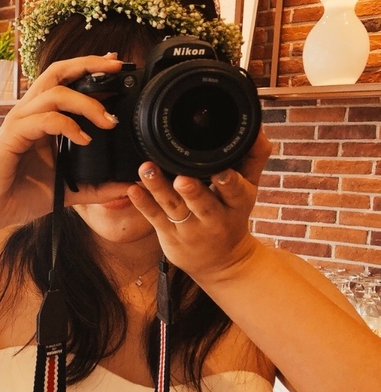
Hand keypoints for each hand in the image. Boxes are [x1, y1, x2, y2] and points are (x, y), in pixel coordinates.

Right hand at [0, 54, 129, 231]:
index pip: (67, 82)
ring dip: (86, 102)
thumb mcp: (67, 191)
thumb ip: (96, 187)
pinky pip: (43, 119)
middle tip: (117, 68)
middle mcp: (30, 114)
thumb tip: (128, 186)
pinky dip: (67, 125)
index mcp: (42, 119)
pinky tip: (83, 140)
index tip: (119, 69)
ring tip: (108, 122)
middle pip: (58, 72)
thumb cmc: (19, 195)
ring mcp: (20, 122)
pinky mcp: (12, 136)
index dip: (91, 70)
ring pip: (55, 92)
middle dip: (89, 64)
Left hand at [126, 132, 272, 282]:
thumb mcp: (250, 190)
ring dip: (159, 188)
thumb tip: (258, 129)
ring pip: (173, 207)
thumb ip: (253, 158)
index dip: (229, 182)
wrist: (222, 262)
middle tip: (182, 179)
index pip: (235, 192)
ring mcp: (189, 228)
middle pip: (202, 203)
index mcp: (236, 205)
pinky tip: (132, 189)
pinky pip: (155, 218)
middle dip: (193, 191)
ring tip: (147, 170)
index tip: (221, 172)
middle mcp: (213, 218)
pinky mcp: (169, 235)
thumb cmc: (233, 217)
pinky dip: (143, 204)